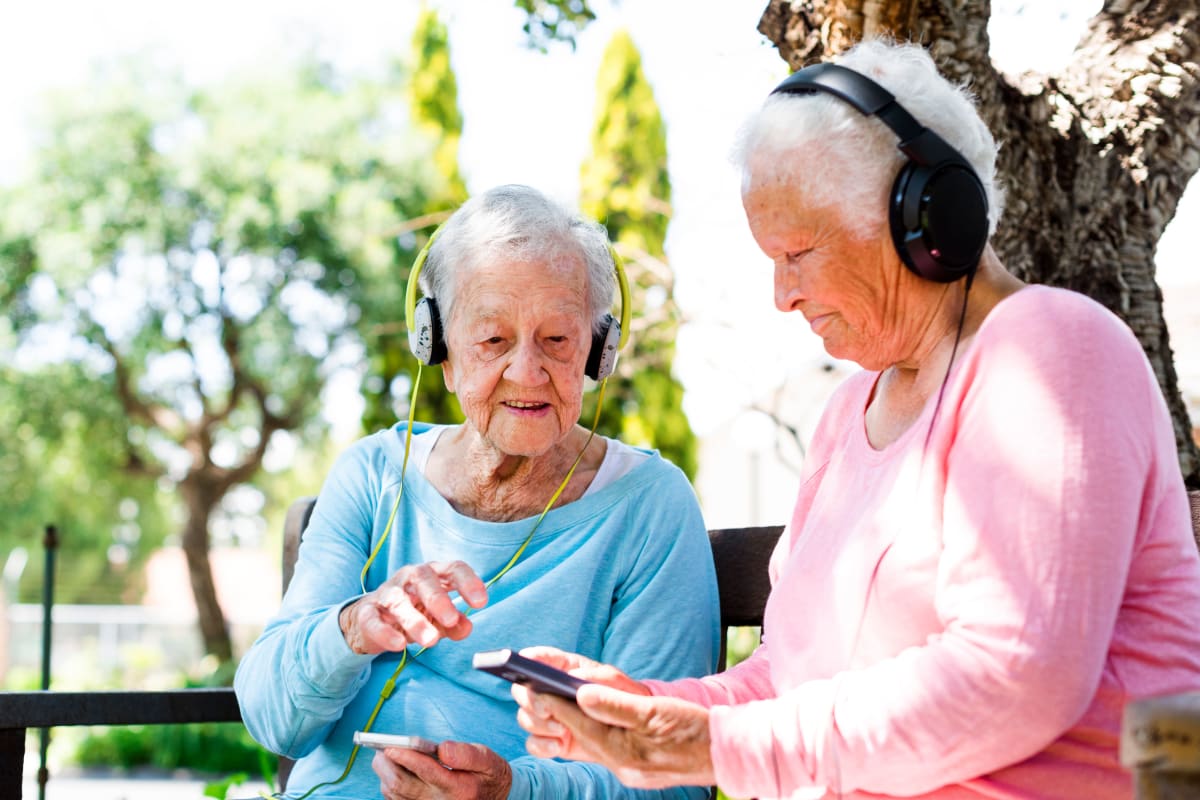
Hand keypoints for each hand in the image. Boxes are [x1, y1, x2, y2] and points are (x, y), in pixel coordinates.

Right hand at [340, 561, 487, 654]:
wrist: (370, 621)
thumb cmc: (412, 613)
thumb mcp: (437, 619)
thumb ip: (454, 624)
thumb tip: (467, 627)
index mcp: (432, 575)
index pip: (452, 569)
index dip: (468, 582)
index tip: (481, 602)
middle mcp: (409, 578)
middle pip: (423, 577)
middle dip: (438, 598)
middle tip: (451, 619)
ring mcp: (386, 594)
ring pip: (398, 599)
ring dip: (415, 620)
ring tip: (430, 640)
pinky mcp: (367, 613)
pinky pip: (373, 620)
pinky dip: (386, 632)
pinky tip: (399, 645)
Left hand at [373, 740, 511, 799]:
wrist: (494, 797)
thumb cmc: (487, 774)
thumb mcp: (487, 759)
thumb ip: (466, 753)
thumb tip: (441, 748)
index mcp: (459, 788)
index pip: (427, 772)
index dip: (407, 757)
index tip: (392, 746)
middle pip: (402, 785)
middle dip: (388, 765)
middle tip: (383, 749)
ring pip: (395, 794)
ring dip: (385, 775)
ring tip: (385, 756)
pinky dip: (389, 785)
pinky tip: (393, 771)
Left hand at [513, 649, 713, 788]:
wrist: (727, 754)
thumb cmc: (696, 728)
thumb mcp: (657, 711)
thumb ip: (617, 705)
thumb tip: (581, 694)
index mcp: (627, 752)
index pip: (582, 726)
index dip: (556, 705)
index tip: (535, 687)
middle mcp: (624, 767)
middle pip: (581, 739)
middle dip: (556, 716)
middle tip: (532, 695)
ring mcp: (631, 771)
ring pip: (591, 747)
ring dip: (569, 726)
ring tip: (549, 705)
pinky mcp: (637, 768)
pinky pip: (605, 751)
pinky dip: (591, 735)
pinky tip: (584, 723)